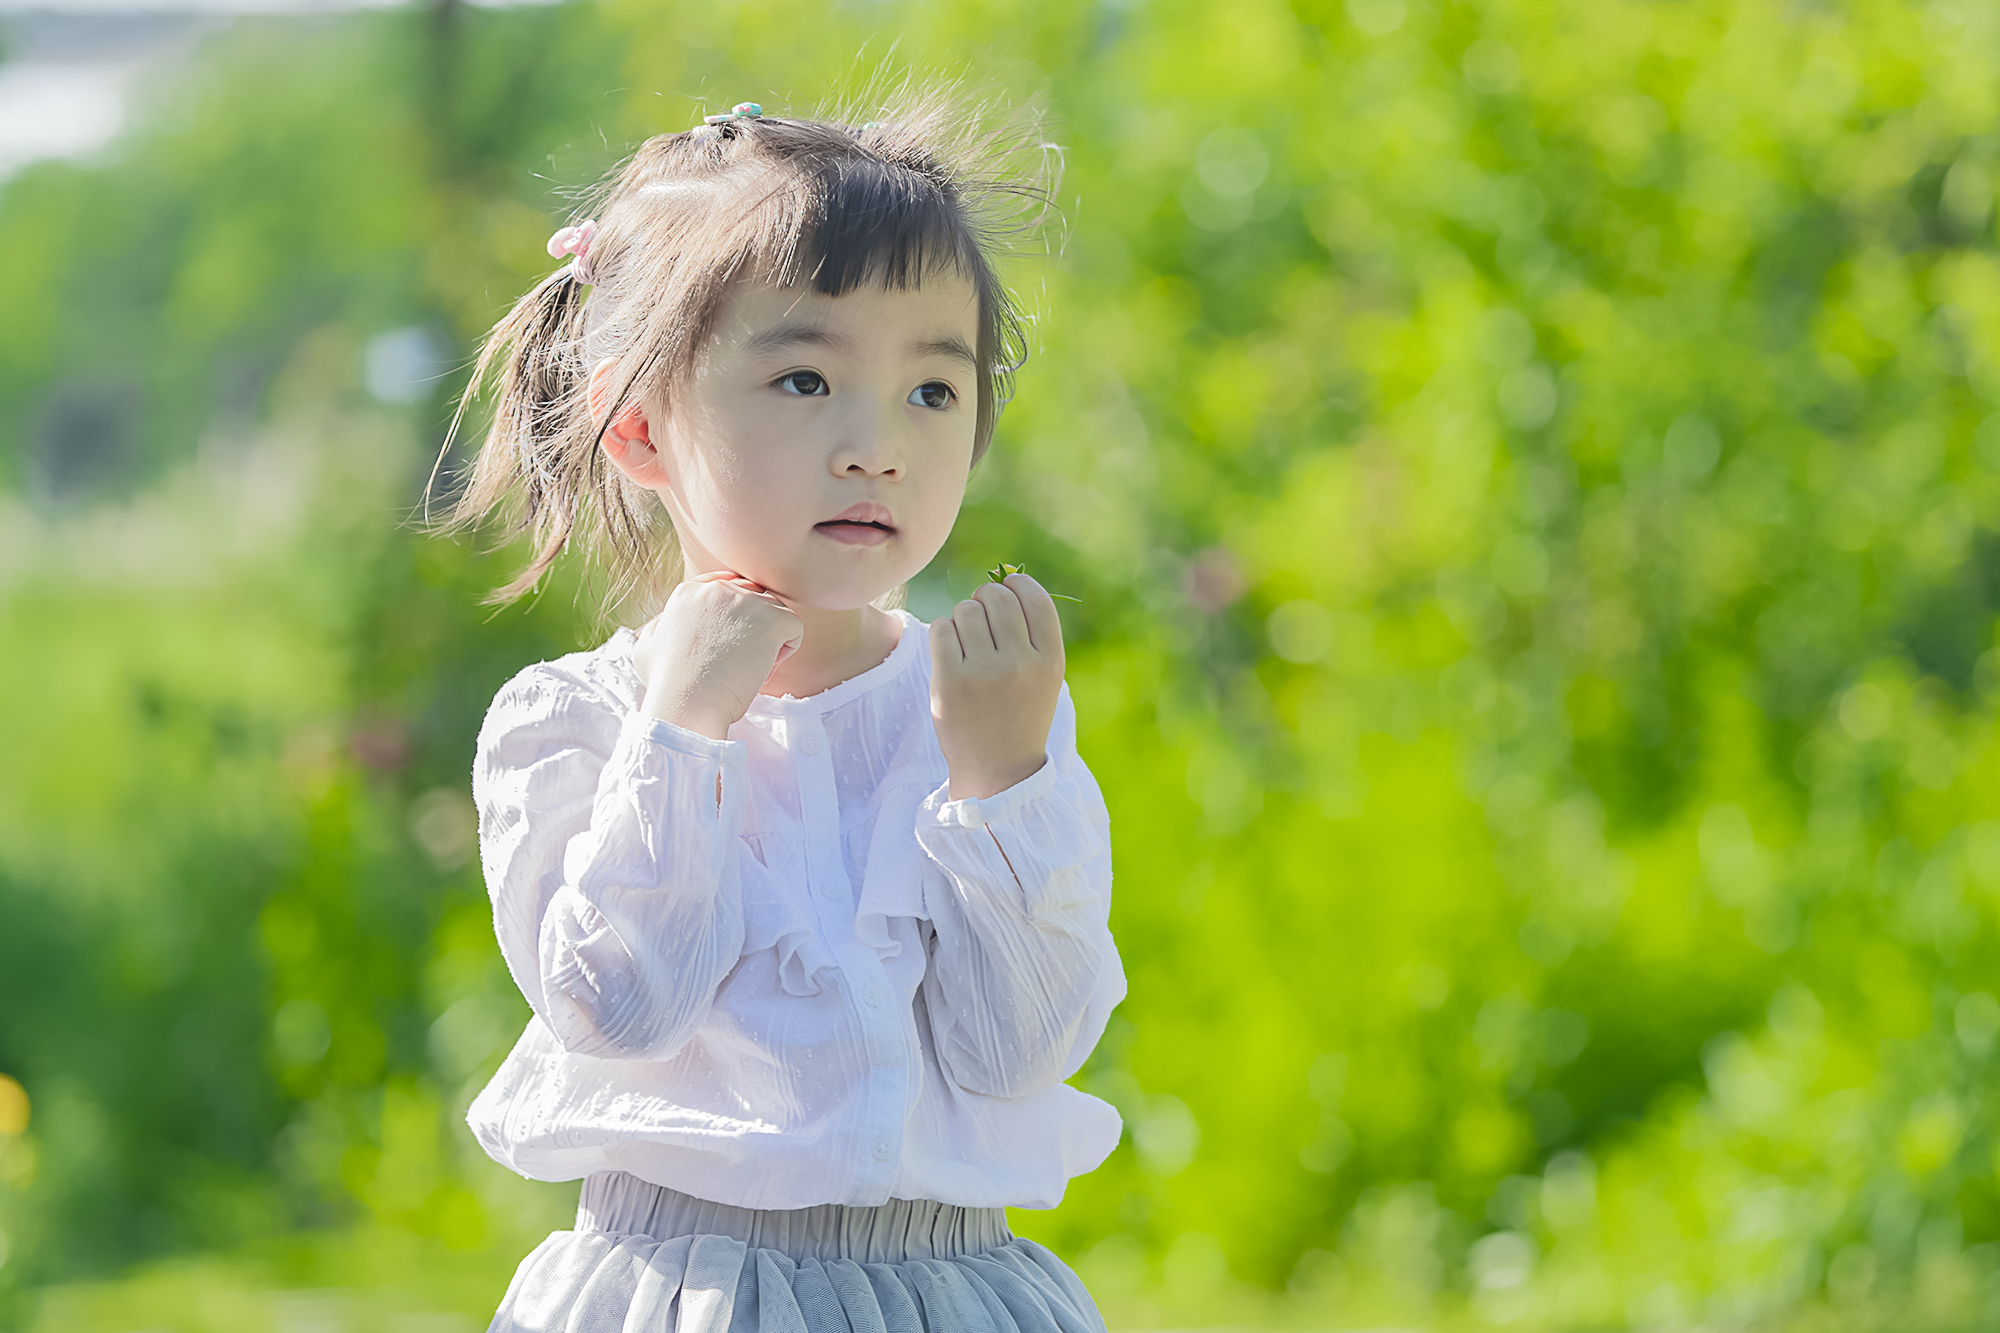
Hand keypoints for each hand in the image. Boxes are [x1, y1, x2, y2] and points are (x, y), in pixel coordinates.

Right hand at [633, 572, 802, 738]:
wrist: (687, 704)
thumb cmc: (666, 685)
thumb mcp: (646, 647)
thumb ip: (660, 626)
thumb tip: (667, 621)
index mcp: (689, 592)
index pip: (726, 589)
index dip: (733, 618)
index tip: (727, 644)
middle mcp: (718, 589)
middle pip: (752, 599)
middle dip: (751, 628)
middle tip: (737, 660)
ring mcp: (746, 601)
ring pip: (774, 612)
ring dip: (768, 640)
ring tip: (749, 668)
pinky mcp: (771, 619)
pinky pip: (793, 627)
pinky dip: (786, 651)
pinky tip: (763, 669)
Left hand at [930, 573, 1064, 800]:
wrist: (998, 771)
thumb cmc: (1020, 713)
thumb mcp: (1042, 675)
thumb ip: (1030, 631)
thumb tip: (1006, 577)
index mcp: (1050, 660)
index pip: (1034, 597)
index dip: (1017, 585)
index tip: (1007, 592)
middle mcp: (1020, 664)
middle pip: (996, 597)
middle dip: (985, 597)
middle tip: (981, 616)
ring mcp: (984, 673)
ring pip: (965, 610)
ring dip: (963, 618)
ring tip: (968, 643)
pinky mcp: (950, 682)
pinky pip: (942, 629)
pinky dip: (944, 633)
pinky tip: (952, 652)